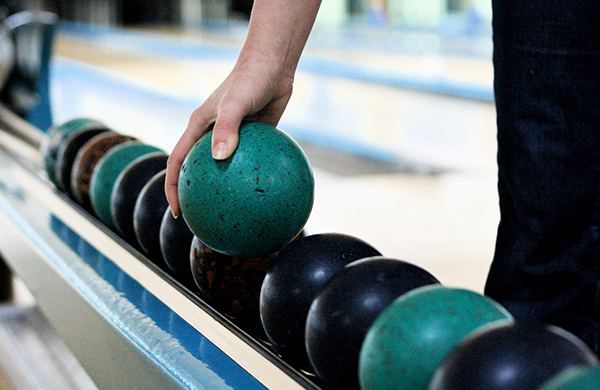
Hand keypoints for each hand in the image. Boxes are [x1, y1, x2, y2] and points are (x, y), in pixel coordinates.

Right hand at [164, 0, 320, 217]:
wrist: (273, 65)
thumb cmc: (249, 79)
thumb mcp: (236, 103)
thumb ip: (227, 128)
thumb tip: (219, 159)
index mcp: (198, 127)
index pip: (177, 163)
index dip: (172, 188)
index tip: (179, 212)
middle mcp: (212, 134)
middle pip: (198, 170)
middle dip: (197, 195)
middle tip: (205, 219)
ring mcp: (233, 137)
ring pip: (225, 169)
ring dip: (226, 190)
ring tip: (235, 213)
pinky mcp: (253, 137)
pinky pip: (250, 163)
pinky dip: (252, 177)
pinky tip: (265, 194)